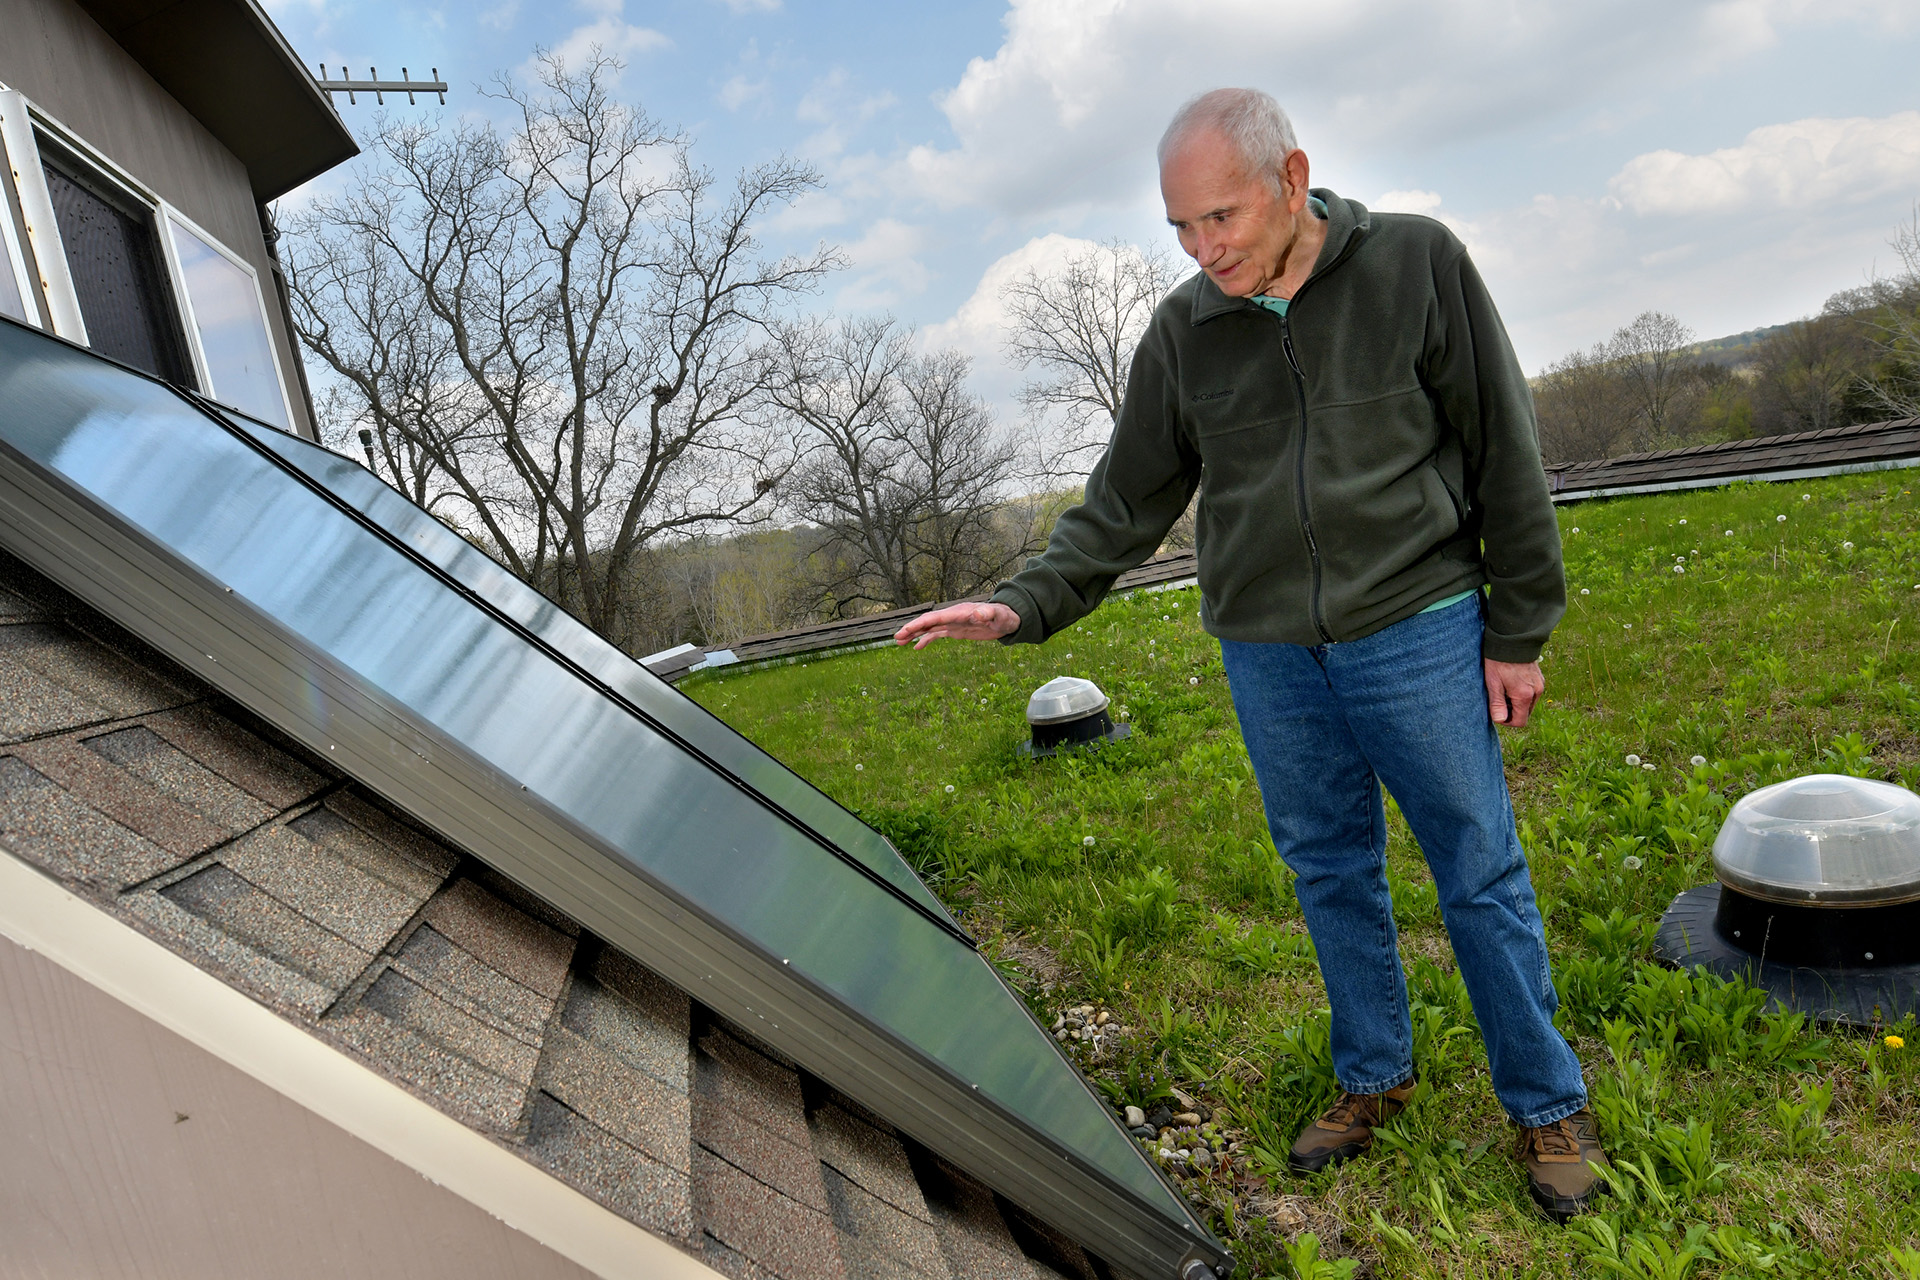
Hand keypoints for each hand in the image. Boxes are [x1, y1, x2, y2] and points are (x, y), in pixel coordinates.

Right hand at [894, 601, 1019, 648]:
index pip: (935, 617)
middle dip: (912, 628)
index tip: (906, 629)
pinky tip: (916, 647)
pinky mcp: (956, 629)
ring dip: (914, 634)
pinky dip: (926, 639)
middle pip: (928, 621)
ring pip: (929, 627)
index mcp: (959, 612)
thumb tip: (978, 613)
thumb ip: (989, 614)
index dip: (920, 623)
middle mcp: (953, 616)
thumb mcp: (999, 616)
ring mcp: (953, 622)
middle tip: (897, 637)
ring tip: (899, 642)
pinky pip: (937, 634)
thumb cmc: (1004, 616)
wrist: (1008, 619)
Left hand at [1485, 658, 1543, 727]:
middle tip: (1499, 698)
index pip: (1520, 722)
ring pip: (1528, 704)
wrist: (1512, 640)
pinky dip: (1522, 694)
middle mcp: (1536, 692)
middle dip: (1512, 711)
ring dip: (1517, 702)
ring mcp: (1540, 685)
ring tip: (1504, 688)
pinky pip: (1532, 694)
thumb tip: (1500, 720)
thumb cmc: (1499, 661)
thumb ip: (1497, 703)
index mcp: (1524, 695)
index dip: (1507, 721)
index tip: (1497, 712)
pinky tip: (1512, 682)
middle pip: (1525, 713)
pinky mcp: (1540, 678)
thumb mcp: (1493, 683)